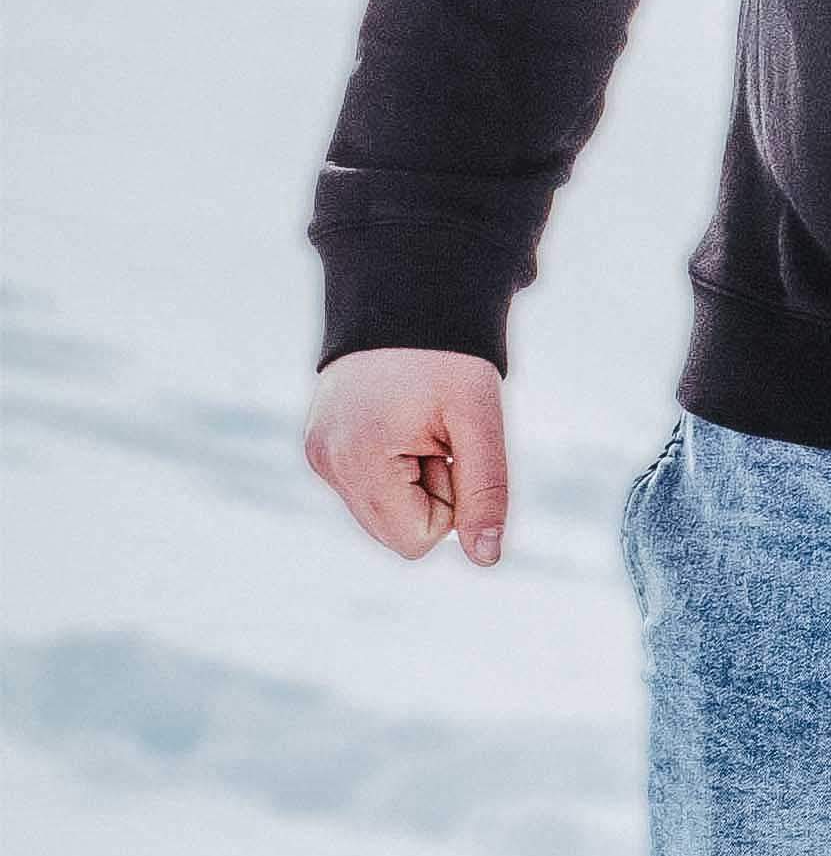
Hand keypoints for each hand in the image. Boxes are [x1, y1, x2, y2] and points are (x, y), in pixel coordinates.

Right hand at [303, 347, 510, 564]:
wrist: (404, 297)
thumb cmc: (447, 357)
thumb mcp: (479, 422)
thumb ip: (485, 491)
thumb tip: (486, 557)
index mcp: (357, 460)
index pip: (415, 539)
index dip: (449, 502)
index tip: (448, 447)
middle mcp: (326, 463)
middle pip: (395, 532)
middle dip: (428, 493)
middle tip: (434, 434)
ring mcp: (318, 454)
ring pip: (382, 512)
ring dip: (411, 479)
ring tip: (415, 424)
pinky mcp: (321, 446)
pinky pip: (368, 486)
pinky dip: (393, 466)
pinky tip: (397, 421)